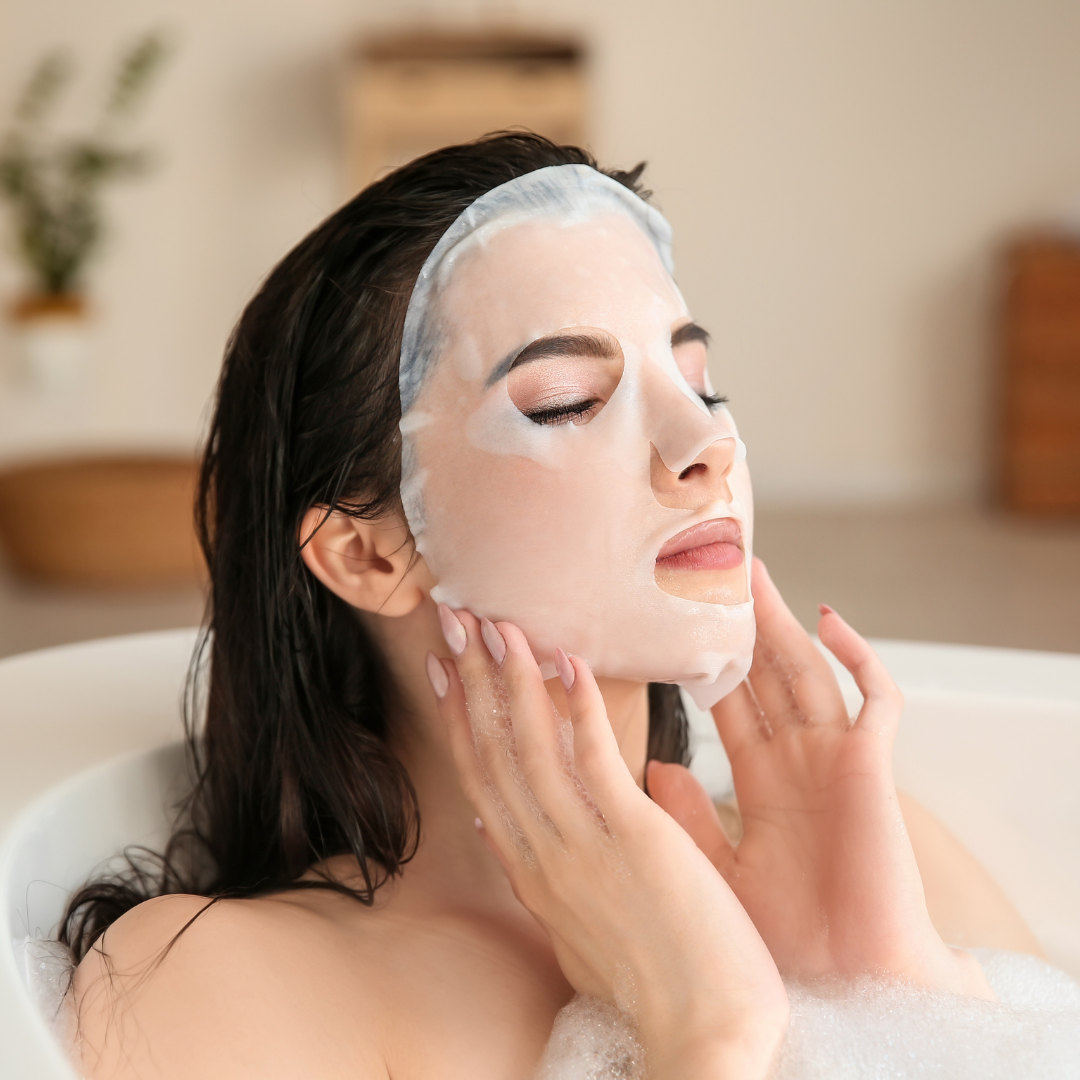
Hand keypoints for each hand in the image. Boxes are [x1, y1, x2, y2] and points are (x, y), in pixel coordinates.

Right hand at [428, 608, 788, 1078]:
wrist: (704, 1040)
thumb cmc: (659, 986)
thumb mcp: (576, 929)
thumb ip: (539, 875)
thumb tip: (498, 831)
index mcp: (536, 872)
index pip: (483, 779)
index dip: (461, 718)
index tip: (446, 669)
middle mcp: (544, 855)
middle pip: (492, 752)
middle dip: (470, 679)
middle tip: (453, 618)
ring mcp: (583, 846)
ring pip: (529, 747)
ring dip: (509, 679)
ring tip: (496, 621)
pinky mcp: (634, 839)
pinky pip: (593, 759)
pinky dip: (575, 708)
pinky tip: (566, 661)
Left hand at [649, 559, 992, 998]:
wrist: (847, 986)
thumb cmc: (786, 941)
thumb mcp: (719, 868)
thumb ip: (689, 816)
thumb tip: (653, 766)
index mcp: (763, 781)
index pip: (729, 704)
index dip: (707, 664)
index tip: (675, 624)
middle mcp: (798, 761)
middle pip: (766, 676)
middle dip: (742, 626)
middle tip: (712, 573)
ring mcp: (836, 760)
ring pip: (808, 672)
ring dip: (783, 624)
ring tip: (753, 574)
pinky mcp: (871, 768)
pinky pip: (874, 701)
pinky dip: (859, 658)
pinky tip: (828, 622)